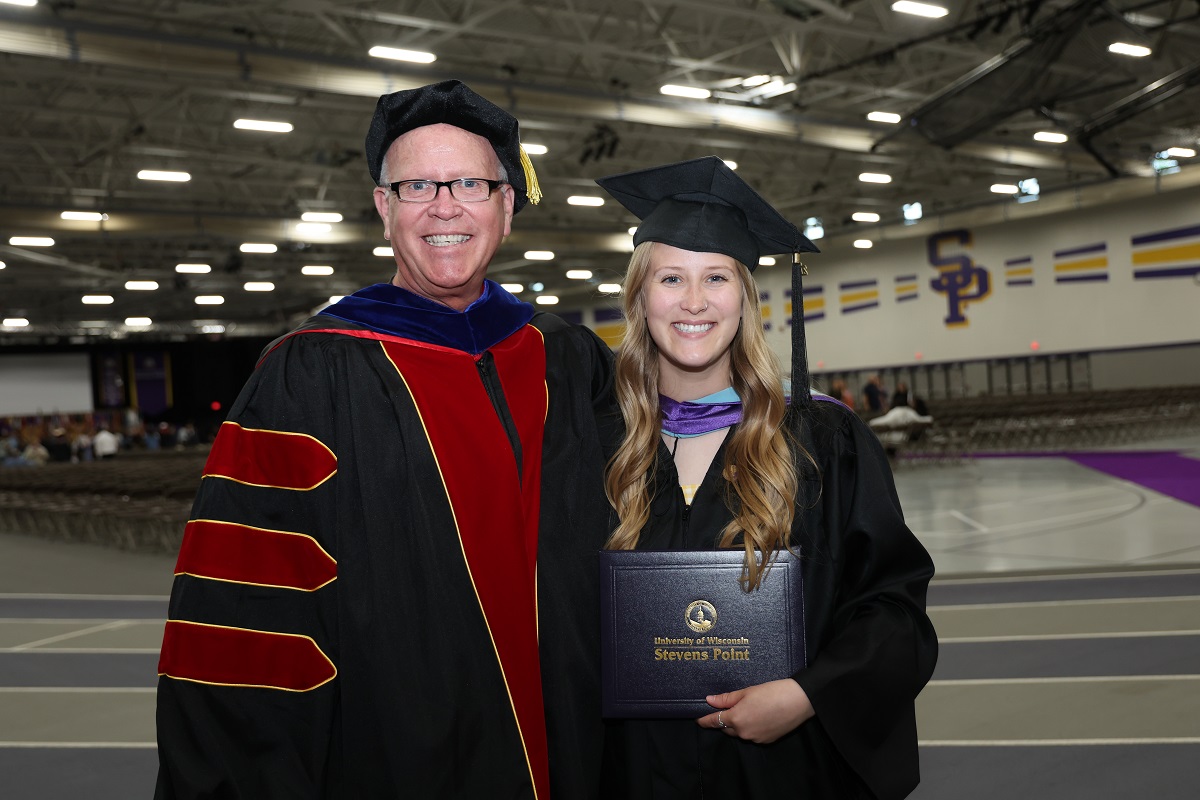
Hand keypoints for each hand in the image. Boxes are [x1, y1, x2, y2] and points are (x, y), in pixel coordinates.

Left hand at [696, 679, 814, 743]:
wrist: (798, 701)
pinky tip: (758, 717)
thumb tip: (709, 700)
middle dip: (724, 721)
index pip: (714, 722)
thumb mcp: (746, 692)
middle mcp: (743, 732)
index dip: (704, 721)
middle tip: (726, 709)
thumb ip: (726, 698)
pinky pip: (752, 736)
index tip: (698, 720)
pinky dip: (751, 728)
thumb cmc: (772, 692)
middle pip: (726, 729)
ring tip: (746, 711)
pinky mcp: (767, 741)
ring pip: (740, 733)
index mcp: (736, 719)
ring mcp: (755, 739)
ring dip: (738, 725)